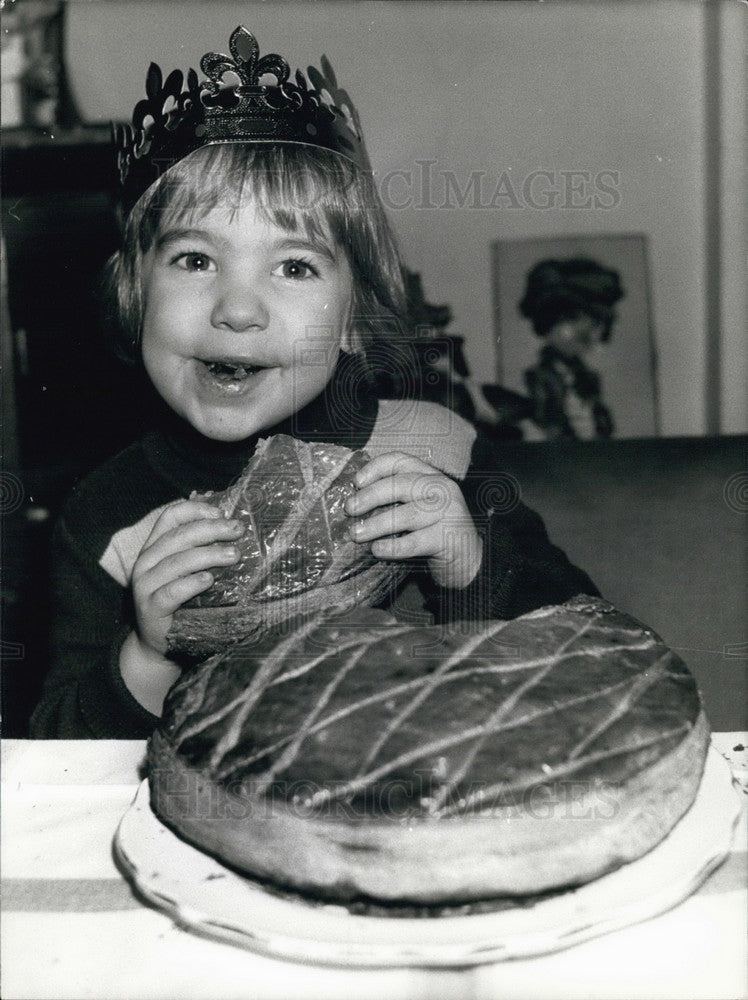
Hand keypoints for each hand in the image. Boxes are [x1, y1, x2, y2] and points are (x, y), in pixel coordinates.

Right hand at [130, 499, 242, 654]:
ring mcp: (145, 586)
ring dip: (208, 555)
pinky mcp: (151, 609)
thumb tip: (229, 523)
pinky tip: (209, 580)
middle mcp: (146, 562)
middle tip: (237, 531)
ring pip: (177, 562)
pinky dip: (191, 584)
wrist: (158, 643)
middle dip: (211, 529)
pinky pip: (171, 592)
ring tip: (234, 556)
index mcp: (155, 547)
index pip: (170, 517)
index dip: (195, 510)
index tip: (221, 512)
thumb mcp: (187, 571)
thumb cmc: (180, 601)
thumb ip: (200, 548)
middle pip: (178, 536)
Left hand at [345, 452, 481, 588]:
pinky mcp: (449, 538)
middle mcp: (441, 489)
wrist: (469, 559)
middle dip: (371, 496)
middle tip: (350, 509)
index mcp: (430, 476)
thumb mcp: (416, 508)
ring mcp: (448, 513)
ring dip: (377, 524)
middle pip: (401, 485)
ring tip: (356, 534)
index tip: (356, 482)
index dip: (375, 468)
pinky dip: (393, 546)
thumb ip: (394, 500)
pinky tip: (377, 550)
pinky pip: (415, 542)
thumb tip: (353, 502)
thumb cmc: (433, 532)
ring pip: (406, 515)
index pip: (400, 461)